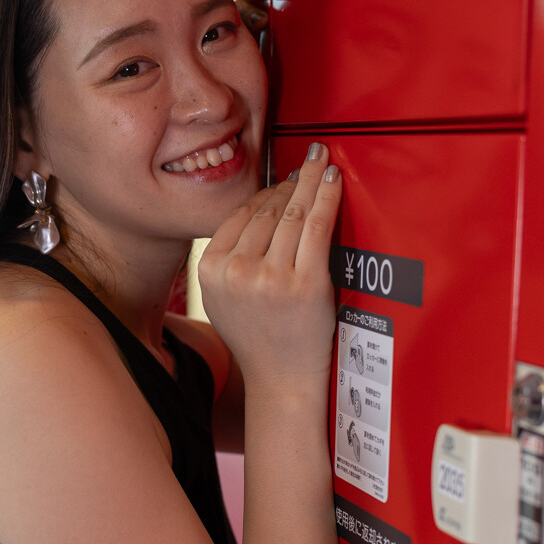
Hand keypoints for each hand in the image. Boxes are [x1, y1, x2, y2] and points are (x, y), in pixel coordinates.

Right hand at [198, 143, 341, 392]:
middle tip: (308, 163)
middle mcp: (236, 271)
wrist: (281, 381)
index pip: (240, 217)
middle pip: (266, 211)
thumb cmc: (258, 338)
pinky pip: (317, 226)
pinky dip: (327, 196)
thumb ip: (228, 259)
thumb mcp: (223, 298)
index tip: (282, 182)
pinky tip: (332, 179)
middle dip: (290, 184)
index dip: (265, 194)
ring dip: (310, 180)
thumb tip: (256, 210)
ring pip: (292, 213)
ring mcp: (271, 277)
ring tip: (320, 163)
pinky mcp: (305, 283)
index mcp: (210, 270)